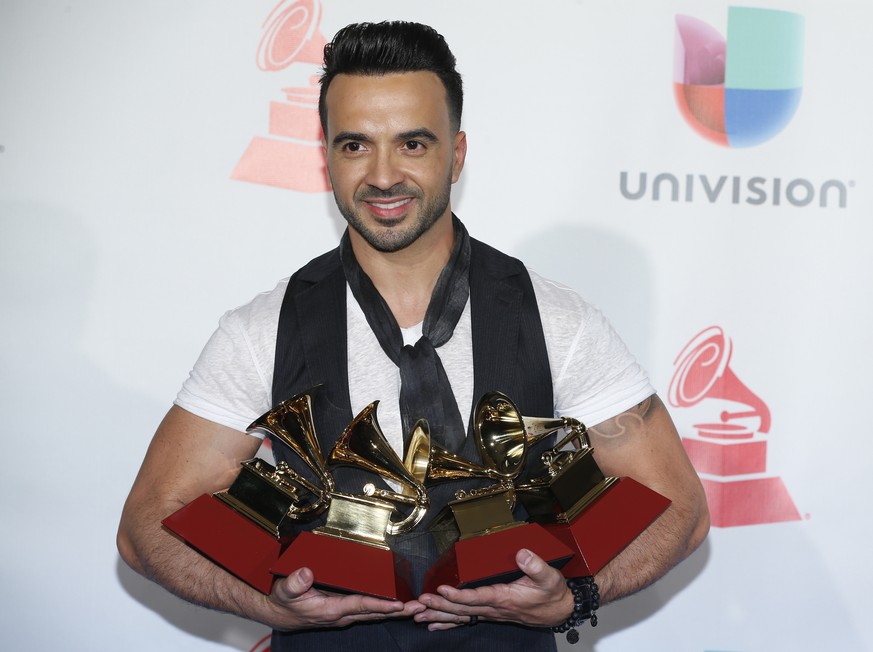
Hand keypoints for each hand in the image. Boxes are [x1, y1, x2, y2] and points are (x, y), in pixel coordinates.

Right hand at [268, 567, 424, 630]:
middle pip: (375, 612)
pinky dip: (385, 608)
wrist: (278, 612)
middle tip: (421, 607)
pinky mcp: (345, 611)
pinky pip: (369, 610)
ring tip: (417, 607)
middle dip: (399, 611)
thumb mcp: (284, 590)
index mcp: (331, 609)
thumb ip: (295, 583)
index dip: (381, 605)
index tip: (399, 605)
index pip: (362, 606)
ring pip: (375, 613)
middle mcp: (342, 615)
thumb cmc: (283, 600)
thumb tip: (307, 573)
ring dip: (396, 611)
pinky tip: (397, 605)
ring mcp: (344, 615)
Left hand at [414, 549, 571, 630]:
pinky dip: (449, 622)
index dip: (458, 595)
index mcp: (504, 598)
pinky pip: (466, 619)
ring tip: (419, 616)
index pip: (476, 597)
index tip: (441, 590)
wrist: (558, 610)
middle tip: (420, 602)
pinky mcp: (490, 613)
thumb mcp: (550, 577)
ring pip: (461, 616)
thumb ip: (536, 565)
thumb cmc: (552, 592)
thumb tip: (522, 554)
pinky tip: (435, 625)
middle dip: (439, 606)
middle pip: (462, 609)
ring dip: (439, 615)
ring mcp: (491, 612)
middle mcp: (494, 608)